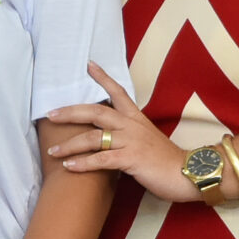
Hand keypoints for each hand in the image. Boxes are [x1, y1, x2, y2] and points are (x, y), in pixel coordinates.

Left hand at [44, 63, 201, 203]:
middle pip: (95, 112)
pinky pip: (100, 160)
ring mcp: (130, 141)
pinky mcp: (131, 159)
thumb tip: (109, 137)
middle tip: (50, 114)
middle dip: (70, 112)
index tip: (88, 64)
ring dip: (69, 145)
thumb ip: (129, 134)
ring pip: (93, 138)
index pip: (118, 92)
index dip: (102, 78)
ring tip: (52, 151)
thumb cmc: (166, 160)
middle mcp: (131, 125)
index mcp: (136, 118)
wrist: (188, 174)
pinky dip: (82, 163)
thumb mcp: (147, 140)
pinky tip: (68, 167)